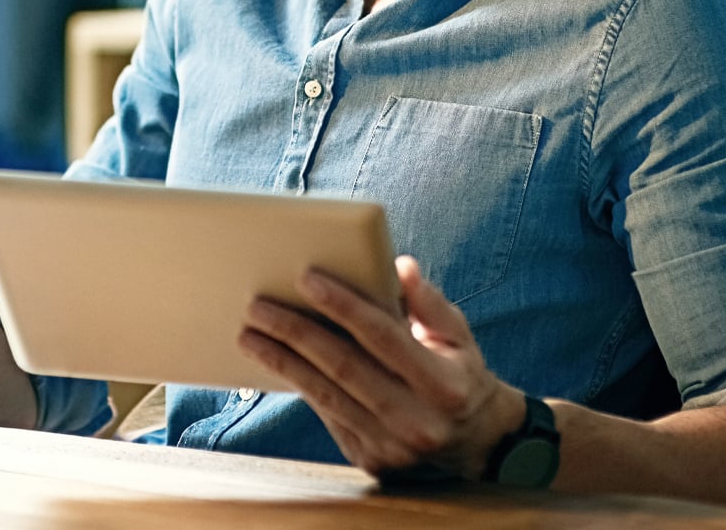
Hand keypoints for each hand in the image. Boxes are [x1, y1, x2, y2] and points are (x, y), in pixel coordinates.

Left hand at [238, 255, 526, 478]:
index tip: (306, 278)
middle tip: (258, 306)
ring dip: (282, 361)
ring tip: (250, 333)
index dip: (343, 305)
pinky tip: (275, 361)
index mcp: (444, 385)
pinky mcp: (370, 460)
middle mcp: (417, 421)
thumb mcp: (458, 337)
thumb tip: (399, 266)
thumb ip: (430, 302)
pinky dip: (299, 385)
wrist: (475, 442)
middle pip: (343, 367)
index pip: (383, 336)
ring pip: (325, 395)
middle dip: (295, 332)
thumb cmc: (460, 375)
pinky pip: (327, 415)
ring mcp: (391, 447)